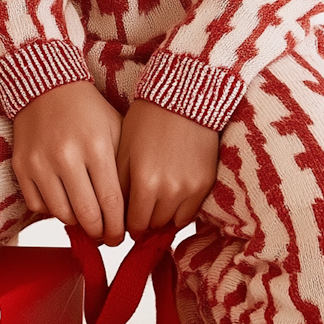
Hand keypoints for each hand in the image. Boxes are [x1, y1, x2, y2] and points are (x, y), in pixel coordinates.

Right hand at [11, 81, 124, 243]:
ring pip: (61, 214)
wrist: (46, 86)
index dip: (118, 226)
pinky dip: (52, 210)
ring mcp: (40, 162)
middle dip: (100, 233)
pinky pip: (37, 205)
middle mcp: (66, 155)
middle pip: (86, 214)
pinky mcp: (21, 165)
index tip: (120, 236)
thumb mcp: (116, 130)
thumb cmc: (87, 111)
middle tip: (106, 237)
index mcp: (96, 146)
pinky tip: (63, 201)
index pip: (111, 202)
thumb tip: (128, 211)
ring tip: (85, 219)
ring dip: (76, 223)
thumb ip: (123, 169)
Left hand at [115, 100, 219, 233]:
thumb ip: (119, 185)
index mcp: (144, 181)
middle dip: (143, 220)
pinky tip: (171, 196)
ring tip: (154, 201)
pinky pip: (191, 214)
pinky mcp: (207, 184)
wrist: (184, 99)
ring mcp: (191, 188)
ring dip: (161, 216)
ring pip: (172, 223)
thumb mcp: (123, 150)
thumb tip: (116, 214)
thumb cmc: (147, 120)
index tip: (124, 220)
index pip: (133, 223)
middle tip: (138, 209)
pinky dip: (180, 210)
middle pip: (152, 225)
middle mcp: (169, 190)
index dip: (126, 224)